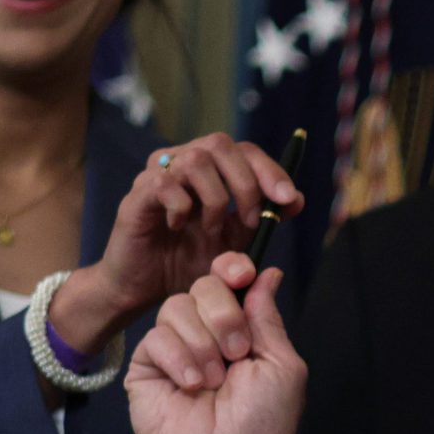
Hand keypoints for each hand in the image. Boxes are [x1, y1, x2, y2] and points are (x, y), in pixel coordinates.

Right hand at [51, 133, 302, 348]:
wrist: (143, 289)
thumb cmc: (185, 262)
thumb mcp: (234, 245)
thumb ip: (261, 221)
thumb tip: (297, 200)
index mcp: (209, 169)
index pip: (244, 150)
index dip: (270, 170)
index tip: (288, 199)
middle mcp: (182, 162)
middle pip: (220, 144)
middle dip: (246, 182)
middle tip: (250, 221)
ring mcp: (157, 174)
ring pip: (196, 160)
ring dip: (215, 199)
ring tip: (211, 231)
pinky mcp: (137, 194)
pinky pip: (165, 184)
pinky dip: (182, 208)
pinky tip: (178, 229)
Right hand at [127, 253, 304, 433]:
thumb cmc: (260, 426)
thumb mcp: (282, 366)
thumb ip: (268, 317)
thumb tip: (268, 273)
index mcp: (240, 331)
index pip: (229, 280)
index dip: (232, 269)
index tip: (241, 275)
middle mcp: (206, 335)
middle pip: (204, 284)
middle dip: (224, 315)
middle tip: (236, 354)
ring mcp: (174, 349)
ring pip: (177, 306)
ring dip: (203, 344)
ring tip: (213, 383)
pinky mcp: (146, 367)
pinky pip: (155, 336)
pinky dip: (178, 359)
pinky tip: (190, 387)